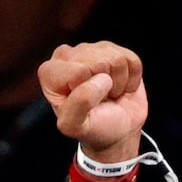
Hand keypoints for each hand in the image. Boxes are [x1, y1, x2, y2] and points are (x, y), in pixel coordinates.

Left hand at [40, 42, 147, 162]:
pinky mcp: (115, 50)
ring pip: (117, 60)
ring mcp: (92, 49)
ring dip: (118, 84)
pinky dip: (132, 79)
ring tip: (108, 94)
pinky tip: (119, 86)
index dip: (88, 92)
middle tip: (99, 100)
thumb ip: (78, 106)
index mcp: (49, 72)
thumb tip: (100, 79)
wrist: (116, 131)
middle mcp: (67, 55)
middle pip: (99, 63)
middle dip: (105, 87)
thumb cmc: (92, 127)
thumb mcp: (74, 126)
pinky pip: (132, 60)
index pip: (79, 72)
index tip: (84, 104)